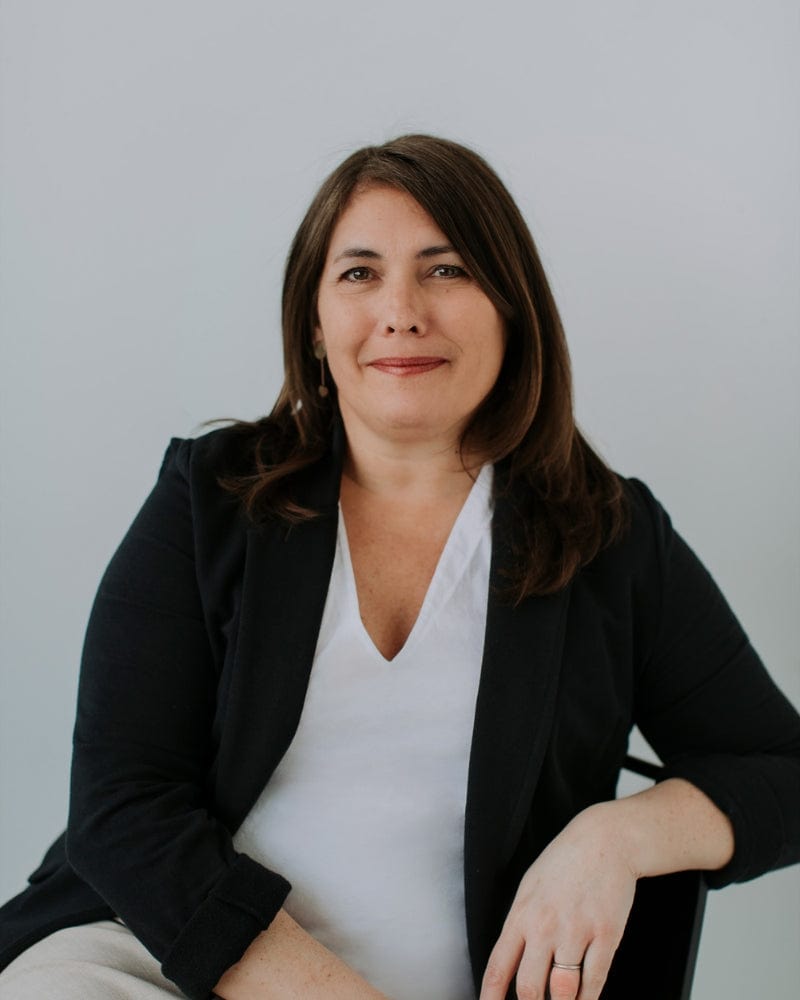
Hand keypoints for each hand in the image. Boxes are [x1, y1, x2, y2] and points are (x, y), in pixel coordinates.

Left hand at [479, 803, 637, 999]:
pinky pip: (594, 982)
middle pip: (530, 988)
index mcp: (522, 914)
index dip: (491, 998)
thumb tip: (513, 964)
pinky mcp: (605, 935)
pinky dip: (587, 999)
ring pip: (563, 992)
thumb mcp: (530, 888)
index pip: (499, 967)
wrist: (604, 840)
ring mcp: (576, 931)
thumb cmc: (564, 863)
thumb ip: (521, 925)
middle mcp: (545, 926)